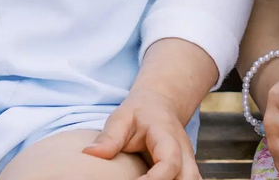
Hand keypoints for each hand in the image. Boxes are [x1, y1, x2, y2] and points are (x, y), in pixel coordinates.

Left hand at [83, 92, 198, 179]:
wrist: (159, 106)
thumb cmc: (138, 113)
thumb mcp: (122, 118)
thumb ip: (110, 136)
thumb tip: (89, 153)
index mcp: (168, 136)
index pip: (169, 163)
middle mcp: (184, 152)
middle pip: (189, 179)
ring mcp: (188, 163)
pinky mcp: (185, 171)